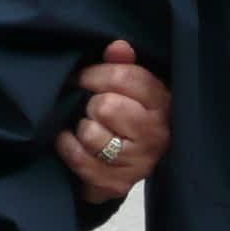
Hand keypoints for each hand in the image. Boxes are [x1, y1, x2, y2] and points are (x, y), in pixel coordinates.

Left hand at [56, 38, 170, 203]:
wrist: (125, 165)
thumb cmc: (125, 115)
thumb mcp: (129, 87)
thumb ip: (123, 64)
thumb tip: (118, 46)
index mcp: (161, 102)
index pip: (125, 77)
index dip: (95, 74)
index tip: (84, 78)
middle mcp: (156, 133)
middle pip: (106, 106)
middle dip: (91, 103)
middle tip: (90, 107)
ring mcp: (139, 162)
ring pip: (92, 134)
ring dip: (81, 128)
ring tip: (86, 126)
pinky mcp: (117, 184)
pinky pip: (80, 159)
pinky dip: (68, 147)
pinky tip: (71, 141)